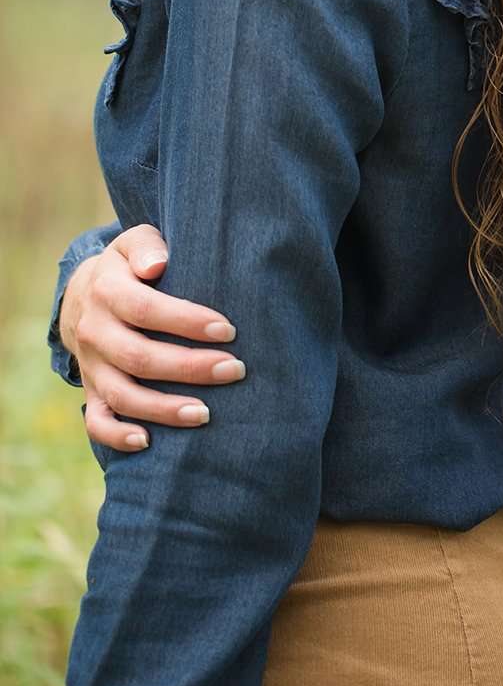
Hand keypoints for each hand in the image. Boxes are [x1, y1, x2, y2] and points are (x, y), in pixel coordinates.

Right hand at [60, 223, 246, 452]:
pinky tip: (148, 442)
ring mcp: (91, 366)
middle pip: (139, 357)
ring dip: (163, 409)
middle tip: (235, 370)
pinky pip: (97, 421)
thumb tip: (159, 263)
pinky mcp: (91, 390)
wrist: (84, 294)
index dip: (187, 321)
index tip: (228, 330)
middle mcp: (94, 332)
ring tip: (206, 414)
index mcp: (106, 291)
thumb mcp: (134, 243)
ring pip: (122, 395)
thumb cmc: (130, 266)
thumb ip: (147, 246)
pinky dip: (117, 436)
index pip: (145, 309)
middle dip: (190, 367)